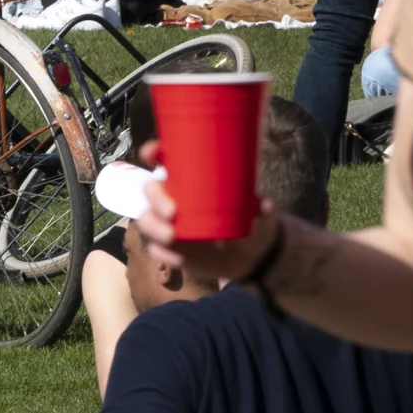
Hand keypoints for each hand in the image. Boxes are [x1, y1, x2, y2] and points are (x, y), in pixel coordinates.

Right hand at [131, 156, 281, 277]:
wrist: (253, 255)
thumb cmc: (254, 221)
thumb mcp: (262, 212)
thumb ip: (264, 208)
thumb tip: (265, 205)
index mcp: (193, 180)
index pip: (167, 160)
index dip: (153, 152)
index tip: (151, 153)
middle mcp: (176, 198)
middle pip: (151, 190)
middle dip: (155, 198)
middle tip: (172, 212)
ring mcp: (169, 223)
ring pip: (147, 219)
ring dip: (153, 227)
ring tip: (171, 237)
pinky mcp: (170, 247)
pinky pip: (156, 249)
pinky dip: (162, 254)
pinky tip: (178, 260)